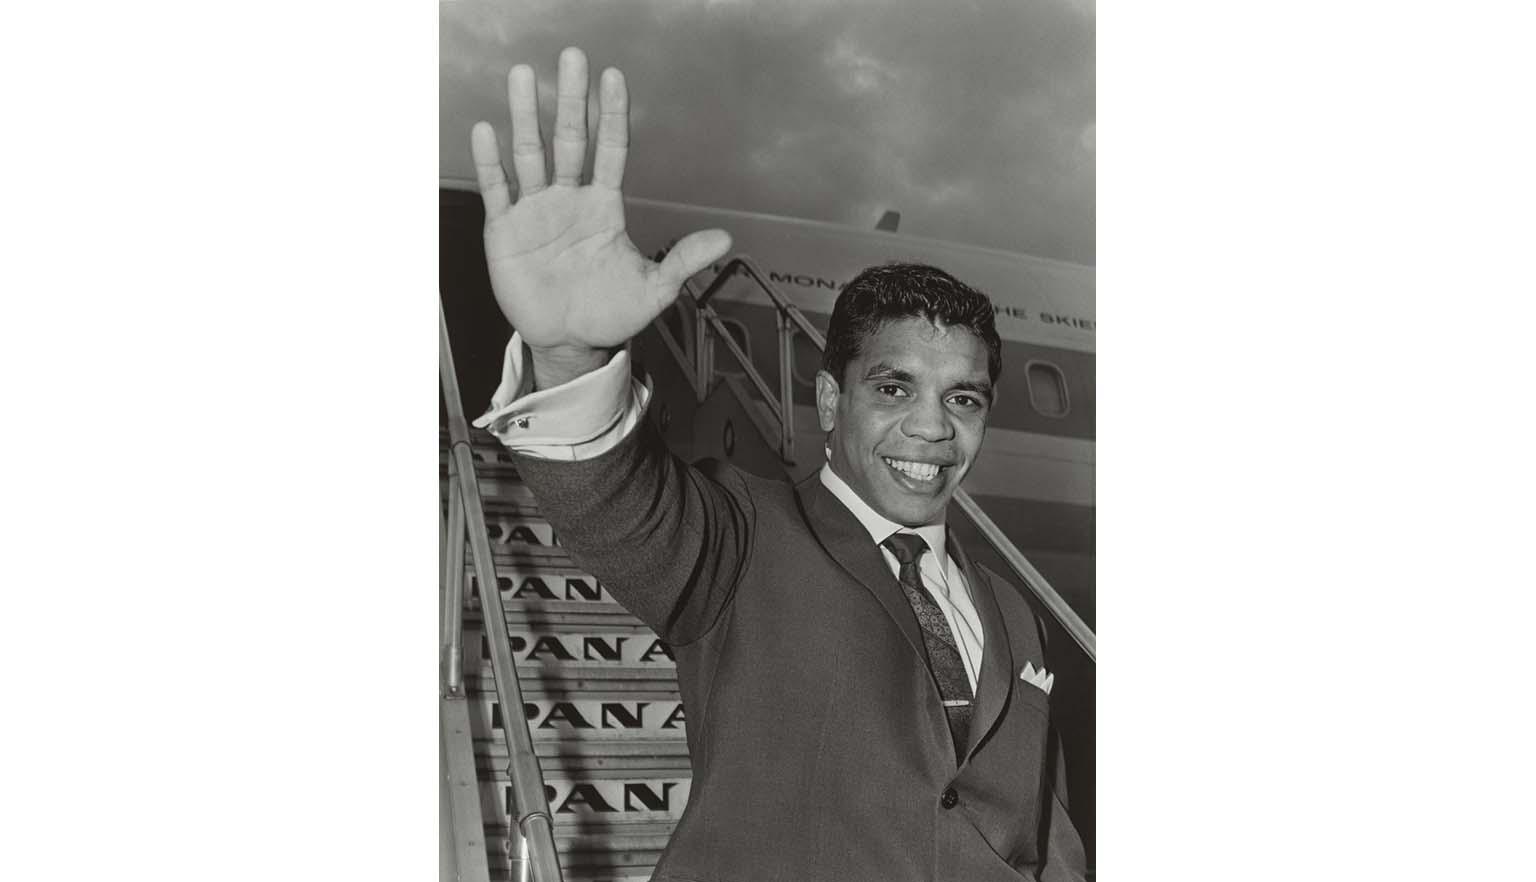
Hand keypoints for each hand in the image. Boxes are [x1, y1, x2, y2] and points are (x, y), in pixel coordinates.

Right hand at [470, 47, 731, 385]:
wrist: (570, 343)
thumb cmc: (610, 313)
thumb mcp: (654, 289)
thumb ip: (684, 260)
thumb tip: (725, 239)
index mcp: (603, 206)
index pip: (610, 149)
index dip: (611, 115)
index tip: (613, 78)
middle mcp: (569, 199)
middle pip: (570, 139)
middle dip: (571, 99)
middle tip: (572, 58)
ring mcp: (536, 210)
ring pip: (531, 153)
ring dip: (526, 115)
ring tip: (523, 77)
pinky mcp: (506, 230)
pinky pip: (499, 189)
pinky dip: (492, 161)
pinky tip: (488, 131)